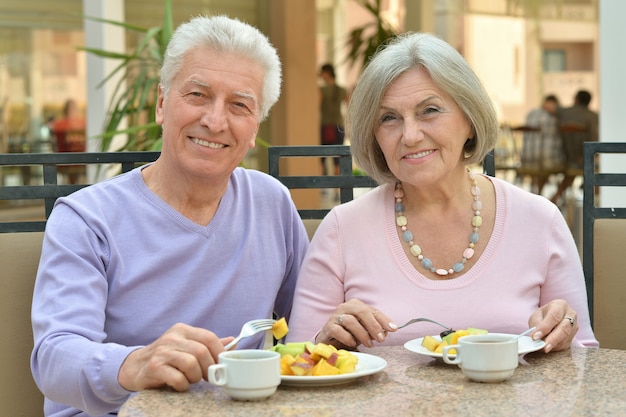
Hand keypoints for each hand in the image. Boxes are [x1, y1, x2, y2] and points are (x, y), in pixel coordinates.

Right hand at [118, 323, 234, 391]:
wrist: (134, 367)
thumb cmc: (165, 358)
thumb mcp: (185, 346)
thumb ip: (207, 344)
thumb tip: (232, 341)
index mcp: (182, 330)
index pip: (209, 337)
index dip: (219, 353)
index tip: (220, 365)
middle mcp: (172, 338)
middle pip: (202, 352)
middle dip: (209, 368)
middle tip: (207, 377)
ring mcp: (162, 352)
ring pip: (191, 364)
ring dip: (195, 377)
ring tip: (190, 379)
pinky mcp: (154, 367)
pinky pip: (178, 378)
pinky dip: (183, 385)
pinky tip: (179, 384)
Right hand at [315, 299, 396, 348]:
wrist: (329, 340)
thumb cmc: (349, 333)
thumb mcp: (364, 330)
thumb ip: (375, 329)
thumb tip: (387, 331)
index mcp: (356, 305)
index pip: (373, 310)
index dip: (384, 319)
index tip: (393, 329)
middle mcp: (345, 307)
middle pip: (362, 311)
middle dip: (373, 326)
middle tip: (380, 339)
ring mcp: (335, 316)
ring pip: (350, 321)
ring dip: (362, 334)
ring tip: (368, 344)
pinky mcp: (328, 327)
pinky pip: (338, 330)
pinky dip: (348, 338)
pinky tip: (353, 343)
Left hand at [528, 299, 577, 352]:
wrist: (553, 318)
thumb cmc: (544, 315)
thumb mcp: (537, 316)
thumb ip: (536, 325)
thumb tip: (535, 337)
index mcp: (560, 305)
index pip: (554, 316)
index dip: (545, 327)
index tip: (536, 336)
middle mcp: (570, 314)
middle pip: (564, 328)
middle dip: (553, 339)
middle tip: (543, 347)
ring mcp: (574, 326)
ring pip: (566, 338)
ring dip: (553, 345)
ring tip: (542, 348)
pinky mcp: (574, 336)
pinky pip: (566, 344)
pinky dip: (556, 347)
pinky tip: (548, 347)